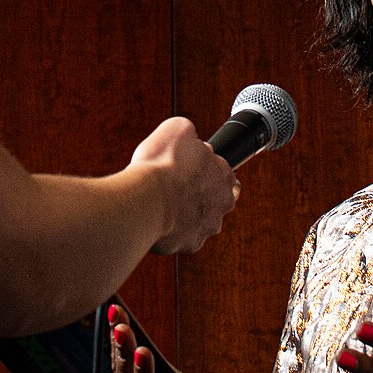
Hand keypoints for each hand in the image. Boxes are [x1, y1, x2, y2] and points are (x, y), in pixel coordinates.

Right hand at [129, 117, 237, 254]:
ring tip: (163, 204)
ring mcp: (208, 225)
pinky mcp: (192, 243)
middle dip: (197, 194)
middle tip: (175, 187)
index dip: (202, 168)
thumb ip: (189, 132)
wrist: (149, 200)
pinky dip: (173, 230)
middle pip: (214, 197)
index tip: (187, 168)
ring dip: (185, 213)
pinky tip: (159, 219)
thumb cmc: (162, 164)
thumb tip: (189, 135)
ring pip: (200, 219)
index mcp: (224, 173)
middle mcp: (222, 202)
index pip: (222, 171)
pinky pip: (183, 237)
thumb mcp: (177, 128)